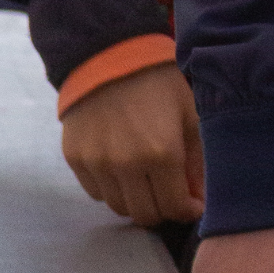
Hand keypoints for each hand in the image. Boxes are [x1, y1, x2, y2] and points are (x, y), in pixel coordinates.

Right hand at [59, 63, 202, 226]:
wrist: (107, 57)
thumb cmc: (158, 83)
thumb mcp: (190, 114)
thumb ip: (197, 160)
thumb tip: (197, 197)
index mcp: (161, 153)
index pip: (174, 207)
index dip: (187, 211)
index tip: (192, 204)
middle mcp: (125, 165)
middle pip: (144, 214)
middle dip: (162, 211)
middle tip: (169, 196)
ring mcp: (96, 164)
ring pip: (118, 207)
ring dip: (135, 202)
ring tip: (145, 183)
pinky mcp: (75, 159)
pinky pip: (95, 192)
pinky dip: (112, 189)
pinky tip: (121, 170)